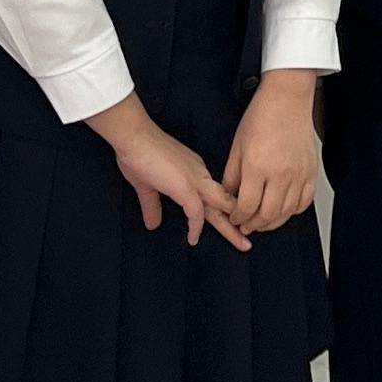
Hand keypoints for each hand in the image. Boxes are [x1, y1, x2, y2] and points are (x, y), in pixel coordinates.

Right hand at [94, 96, 251, 251]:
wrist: (133, 136)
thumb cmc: (139, 154)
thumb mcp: (147, 185)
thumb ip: (152, 205)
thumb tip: (153, 224)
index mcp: (195, 171)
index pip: (215, 195)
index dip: (224, 211)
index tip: (231, 225)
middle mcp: (200, 174)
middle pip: (225, 202)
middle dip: (237, 222)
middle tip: (248, 242)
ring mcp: (195, 180)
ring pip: (221, 206)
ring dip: (231, 227)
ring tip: (242, 244)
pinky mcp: (184, 187)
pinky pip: (196, 213)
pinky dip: (196, 227)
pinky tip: (193, 239)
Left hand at [224, 71, 320, 236]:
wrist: (287, 98)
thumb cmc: (262, 116)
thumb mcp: (237, 146)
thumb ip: (231, 176)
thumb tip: (228, 196)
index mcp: (257, 166)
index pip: (247, 206)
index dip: (238, 217)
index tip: (234, 218)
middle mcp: (280, 173)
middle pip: (267, 215)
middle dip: (253, 224)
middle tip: (246, 224)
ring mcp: (298, 174)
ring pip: (286, 213)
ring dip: (272, 222)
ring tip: (262, 221)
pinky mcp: (310, 172)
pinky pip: (304, 202)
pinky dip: (293, 211)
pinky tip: (283, 209)